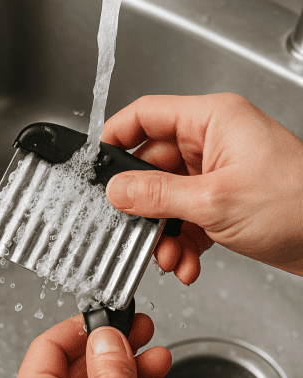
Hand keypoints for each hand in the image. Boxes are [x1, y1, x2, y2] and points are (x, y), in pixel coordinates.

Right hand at [104, 93, 302, 284]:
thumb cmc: (298, 204)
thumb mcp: (214, 201)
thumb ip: (158, 195)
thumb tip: (117, 190)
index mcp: (211, 121)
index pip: (146, 115)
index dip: (115, 137)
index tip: (95, 164)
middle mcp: (213, 143)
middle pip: (153, 165)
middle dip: (145, 205)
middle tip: (134, 228)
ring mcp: (220, 173)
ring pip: (170, 198)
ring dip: (165, 232)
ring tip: (170, 256)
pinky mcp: (226, 201)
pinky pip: (189, 218)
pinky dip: (184, 242)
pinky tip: (188, 262)